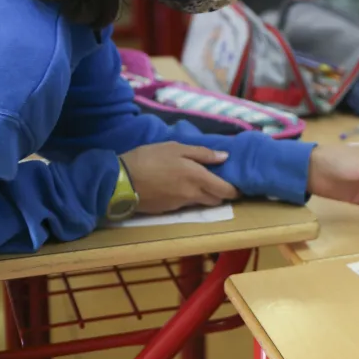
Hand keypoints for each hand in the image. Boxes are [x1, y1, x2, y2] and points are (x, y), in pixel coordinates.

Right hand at [121, 142, 238, 213]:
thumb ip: (202, 153)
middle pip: (216, 200)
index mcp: (198, 178)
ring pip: (201, 203)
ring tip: (198, 183)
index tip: (238, 186)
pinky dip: (188, 198)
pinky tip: (179, 187)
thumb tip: (225, 157)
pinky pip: (185, 205)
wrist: (120, 181)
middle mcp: (193, 195)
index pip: (226, 191)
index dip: (235, 190)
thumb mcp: (175, 148)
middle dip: (221, 194)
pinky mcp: (168, 210)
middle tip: (219, 182)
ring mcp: (180, 205)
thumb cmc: (149, 159)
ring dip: (204, 196)